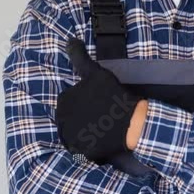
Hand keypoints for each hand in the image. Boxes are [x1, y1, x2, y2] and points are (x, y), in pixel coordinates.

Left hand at [55, 37, 140, 162]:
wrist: (132, 121)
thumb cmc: (114, 95)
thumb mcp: (95, 73)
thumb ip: (79, 57)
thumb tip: (70, 39)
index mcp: (63, 102)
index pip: (68, 103)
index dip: (82, 103)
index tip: (96, 103)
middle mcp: (62, 122)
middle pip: (70, 119)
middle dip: (82, 118)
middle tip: (101, 116)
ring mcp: (72, 139)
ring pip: (74, 135)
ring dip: (84, 132)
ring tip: (101, 128)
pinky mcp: (82, 153)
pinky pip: (82, 151)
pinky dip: (89, 146)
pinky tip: (101, 139)